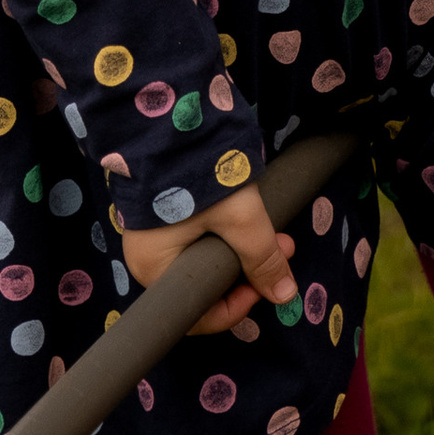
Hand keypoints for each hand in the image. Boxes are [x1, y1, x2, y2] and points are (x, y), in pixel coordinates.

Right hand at [120, 180, 300, 338]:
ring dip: (243, 251)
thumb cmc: (198, 175)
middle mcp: (148, 260)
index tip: (266, 284)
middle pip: (205, 286)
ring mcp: (155, 235)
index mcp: (154, 271)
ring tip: (274, 232)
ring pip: (205, 260)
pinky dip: (227, 235)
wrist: (172, 120)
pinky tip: (249, 220)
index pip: (197, 314)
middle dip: (248, 272)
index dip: (236, 306)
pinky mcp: (165, 214)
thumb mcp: (240, 219)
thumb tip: (285, 295)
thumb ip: (263, 259)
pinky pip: (198, 239)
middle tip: (281, 249)